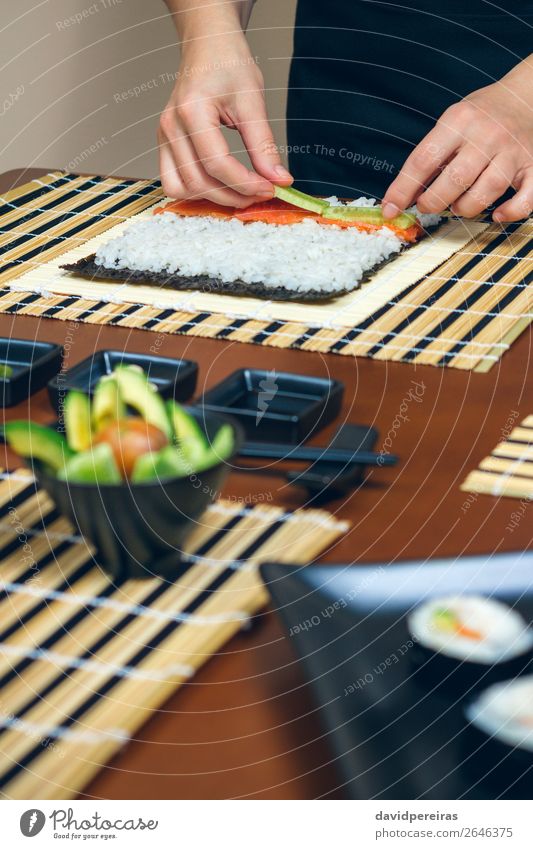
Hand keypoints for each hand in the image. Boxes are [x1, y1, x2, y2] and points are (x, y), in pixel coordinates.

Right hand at [158, 37, 291, 206]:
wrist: (208, 46)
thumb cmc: (228, 64)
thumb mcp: (252, 101)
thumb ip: (263, 144)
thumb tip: (279, 180)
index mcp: (191, 111)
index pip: (217, 164)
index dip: (246, 184)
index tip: (271, 188)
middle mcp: (170, 127)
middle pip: (198, 182)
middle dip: (233, 196)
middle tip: (261, 193)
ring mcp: (163, 138)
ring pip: (181, 189)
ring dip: (212, 199)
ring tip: (241, 192)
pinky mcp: (165, 145)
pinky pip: (174, 183)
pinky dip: (197, 192)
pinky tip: (222, 186)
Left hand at [382, 57, 532, 221]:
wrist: (526, 96)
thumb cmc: (481, 116)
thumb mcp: (451, 123)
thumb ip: (430, 155)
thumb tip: (401, 195)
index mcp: (459, 121)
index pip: (423, 159)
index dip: (402, 189)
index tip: (390, 209)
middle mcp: (487, 135)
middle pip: (454, 180)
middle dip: (433, 202)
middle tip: (427, 205)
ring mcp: (512, 151)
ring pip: (486, 193)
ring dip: (464, 208)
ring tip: (456, 206)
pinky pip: (526, 198)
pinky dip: (510, 212)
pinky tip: (496, 214)